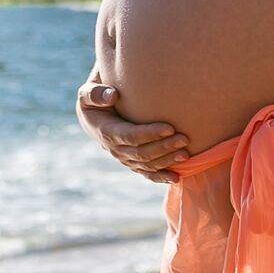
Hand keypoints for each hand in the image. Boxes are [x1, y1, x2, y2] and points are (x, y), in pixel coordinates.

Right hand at [76, 76, 191, 183]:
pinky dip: (160, 177)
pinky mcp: (132, 162)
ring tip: (186, 153)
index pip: (130, 136)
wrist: (93, 117)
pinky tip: (176, 178)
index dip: (149, 134)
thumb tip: (112, 96)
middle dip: (164, 147)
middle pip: (142, 153)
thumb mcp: (87, 94)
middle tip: (184, 138)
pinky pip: (146, 172)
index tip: (169, 127)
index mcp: (107, 131)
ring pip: (146, 165)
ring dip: (166, 161)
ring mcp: (124, 158)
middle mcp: (115, 149)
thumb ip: (95, 94)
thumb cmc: (94, 99)